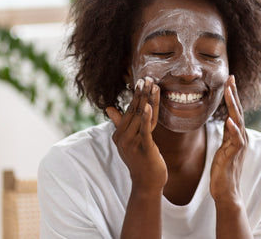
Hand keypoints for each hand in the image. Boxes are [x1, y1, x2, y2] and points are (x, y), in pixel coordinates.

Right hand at [106, 77, 166, 192]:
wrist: (147, 184)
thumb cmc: (141, 161)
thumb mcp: (130, 141)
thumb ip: (121, 123)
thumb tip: (109, 108)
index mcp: (119, 134)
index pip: (129, 111)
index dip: (136, 95)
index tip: (141, 80)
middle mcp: (122, 138)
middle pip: (134, 111)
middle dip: (141, 93)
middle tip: (146, 77)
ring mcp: (131, 143)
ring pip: (140, 117)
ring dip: (146, 99)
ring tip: (151, 85)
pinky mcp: (143, 148)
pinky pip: (145, 130)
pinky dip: (146, 117)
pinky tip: (148, 105)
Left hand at [210, 75, 247, 204]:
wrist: (226, 190)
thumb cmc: (223, 169)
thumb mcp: (223, 146)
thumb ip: (226, 133)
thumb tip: (226, 121)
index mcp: (236, 134)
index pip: (234, 110)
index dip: (232, 95)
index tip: (228, 80)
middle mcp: (240, 137)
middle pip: (238, 111)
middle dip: (234, 94)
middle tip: (230, 78)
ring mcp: (239, 146)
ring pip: (237, 121)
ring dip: (233, 106)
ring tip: (229, 91)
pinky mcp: (234, 155)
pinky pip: (235, 140)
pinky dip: (233, 129)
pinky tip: (230, 121)